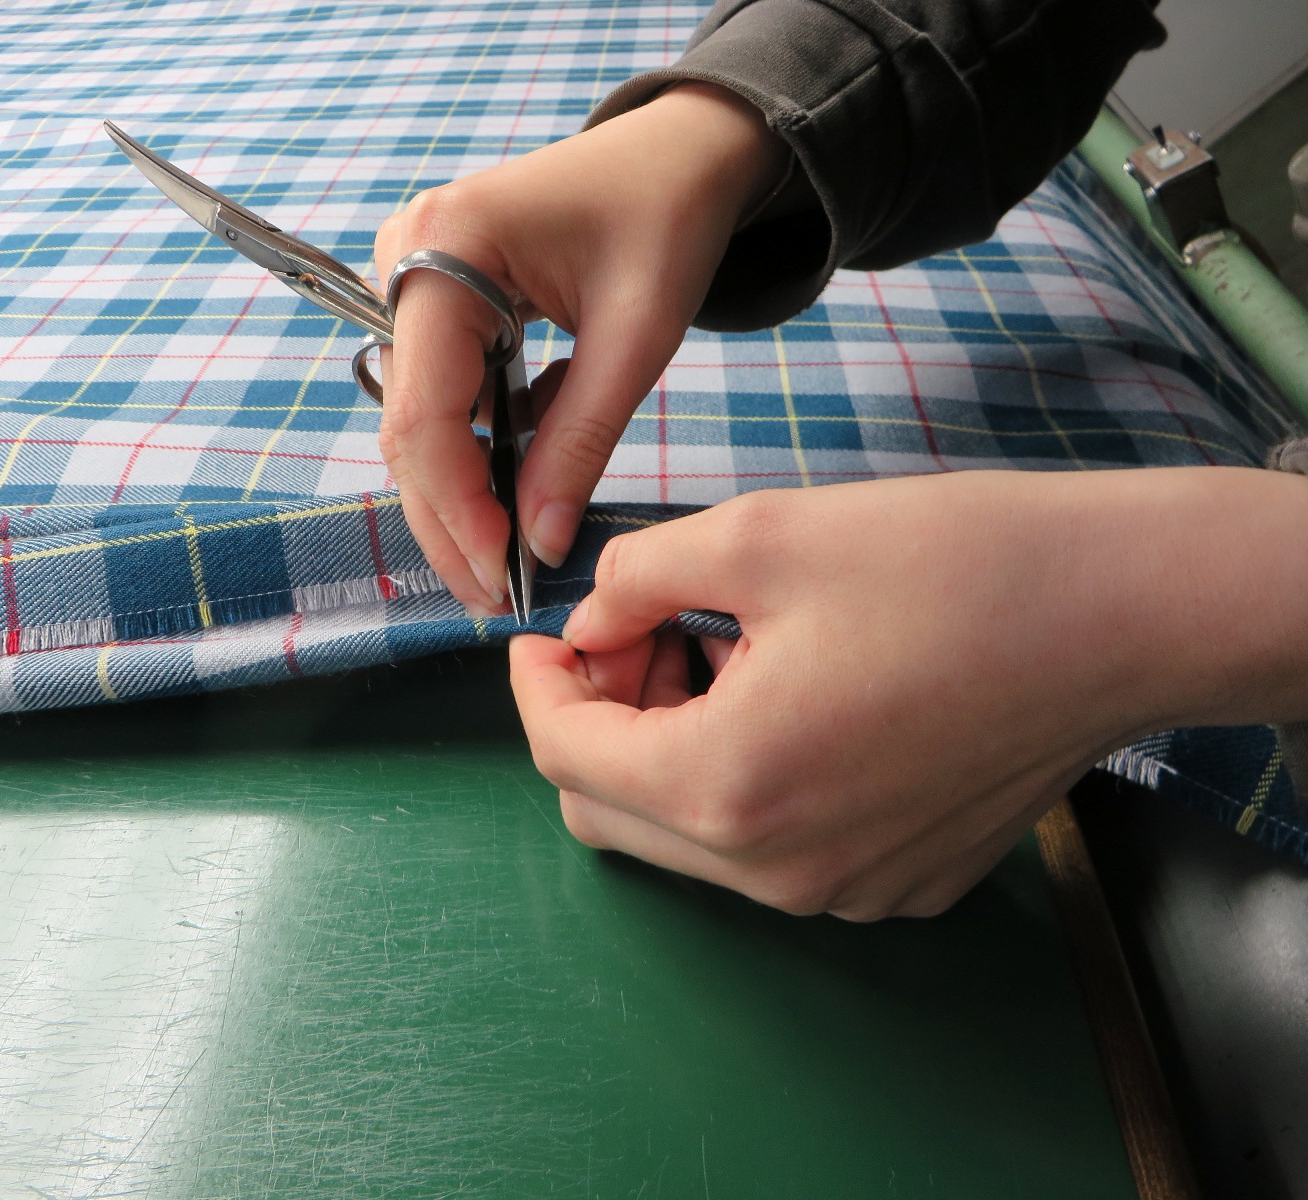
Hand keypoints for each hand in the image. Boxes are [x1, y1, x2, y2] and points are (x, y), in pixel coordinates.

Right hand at [373, 83, 785, 613]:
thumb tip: (541, 546)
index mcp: (444, 247)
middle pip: (407, 426)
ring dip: (464, 489)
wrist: (679, 151)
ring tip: (512, 554)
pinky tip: (522, 478)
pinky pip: (442, 394)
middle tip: (495, 593)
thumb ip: (579, 442)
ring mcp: (412, 277)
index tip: (501, 574)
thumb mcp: (635, 340)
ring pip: (420, 419)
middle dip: (450, 517)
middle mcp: (405, 259)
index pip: (424, 412)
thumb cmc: (667, 218)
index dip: (455, 506)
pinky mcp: (436, 298)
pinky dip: (480, 446)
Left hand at [510, 467, 1307, 918]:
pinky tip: (793, 697)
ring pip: (688, 839)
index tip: (542, 635)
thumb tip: (588, 621)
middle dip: (597, 720)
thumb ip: (635, 581)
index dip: (537, 687)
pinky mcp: (897, 884)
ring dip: (669, 749)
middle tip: (642, 633)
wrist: (1119, 614)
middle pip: (611, 815)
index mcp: (727, 785)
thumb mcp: (758, 536)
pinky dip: (744, 781)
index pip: (565, 757)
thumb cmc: (949, 564)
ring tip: (723, 651)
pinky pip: (771, 851)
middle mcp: (777, 871)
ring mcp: (843, 891)